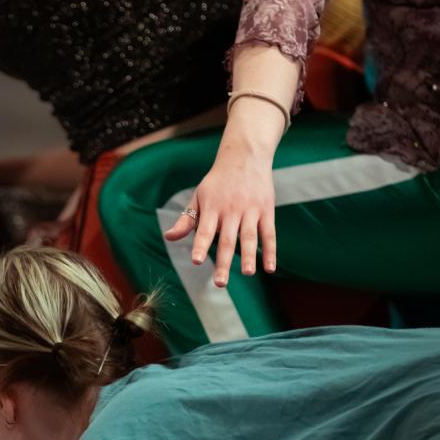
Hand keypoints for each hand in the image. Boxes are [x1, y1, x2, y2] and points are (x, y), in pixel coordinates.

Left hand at [163, 148, 276, 286]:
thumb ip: (186, 220)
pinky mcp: (266, 210)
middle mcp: (231, 210)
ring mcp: (250, 210)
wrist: (244, 156)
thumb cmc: (217, 182)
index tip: (197, 261)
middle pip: (227, 239)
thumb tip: (169, 238)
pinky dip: (270, 251)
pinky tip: (269, 268)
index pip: (204, 230)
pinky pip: (269, 233)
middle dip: (224, 262)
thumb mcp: (198, 197)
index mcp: (212, 208)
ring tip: (248, 274)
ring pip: (249, 237)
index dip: (201, 245)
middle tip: (220, 283)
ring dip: (250, 257)